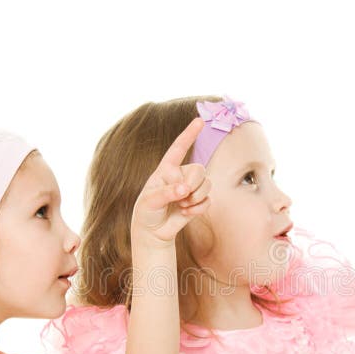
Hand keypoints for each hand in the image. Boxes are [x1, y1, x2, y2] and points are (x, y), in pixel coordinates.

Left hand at [131, 117, 211, 245]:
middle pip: (199, 169)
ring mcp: (191, 188)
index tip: (200, 121)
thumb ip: (167, 193)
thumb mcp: (150, 201)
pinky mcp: (198, 202)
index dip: (189, 134)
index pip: (179, 148)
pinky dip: (198, 208)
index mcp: (166, 169)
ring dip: (196, 197)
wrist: (153, 232)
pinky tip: (186, 213)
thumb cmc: (147, 212)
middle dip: (193, 184)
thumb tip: (184, 189)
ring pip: (207, 184)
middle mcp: (181, 175)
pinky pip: (208, 201)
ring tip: (181, 206)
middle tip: (182, 196)